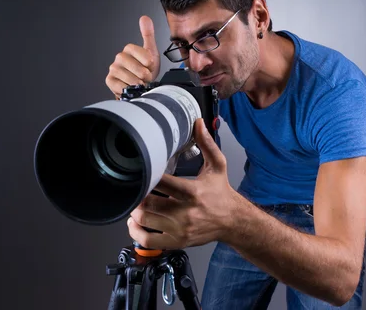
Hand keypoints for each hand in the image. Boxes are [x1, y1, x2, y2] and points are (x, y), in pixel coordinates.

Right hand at [105, 16, 160, 97]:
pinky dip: (129, 89)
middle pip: (137, 68)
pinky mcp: (110, 81)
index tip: (150, 66)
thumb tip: (144, 18)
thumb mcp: (151, 51)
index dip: (150, 64)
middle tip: (146, 77)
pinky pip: (121, 86)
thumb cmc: (146, 69)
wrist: (141, 85)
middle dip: (145, 76)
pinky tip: (131, 88)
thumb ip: (148, 35)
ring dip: (139, 84)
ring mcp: (114, 69)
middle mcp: (119, 58)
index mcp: (129, 49)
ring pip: (130, 79)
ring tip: (140, 83)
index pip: (144, 55)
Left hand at [127, 118, 242, 248]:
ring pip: (145, 221)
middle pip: (148, 203)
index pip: (162, 182)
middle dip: (137, 195)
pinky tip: (136, 222)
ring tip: (134, 202)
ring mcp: (180, 229)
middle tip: (133, 187)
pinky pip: (148, 240)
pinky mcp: (178, 241)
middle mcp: (186, 212)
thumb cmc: (222, 193)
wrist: (233, 221)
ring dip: (134, 211)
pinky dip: (136, 232)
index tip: (140, 170)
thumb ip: (206, 144)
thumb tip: (198, 123)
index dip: (147, 176)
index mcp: (193, 191)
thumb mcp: (218, 166)